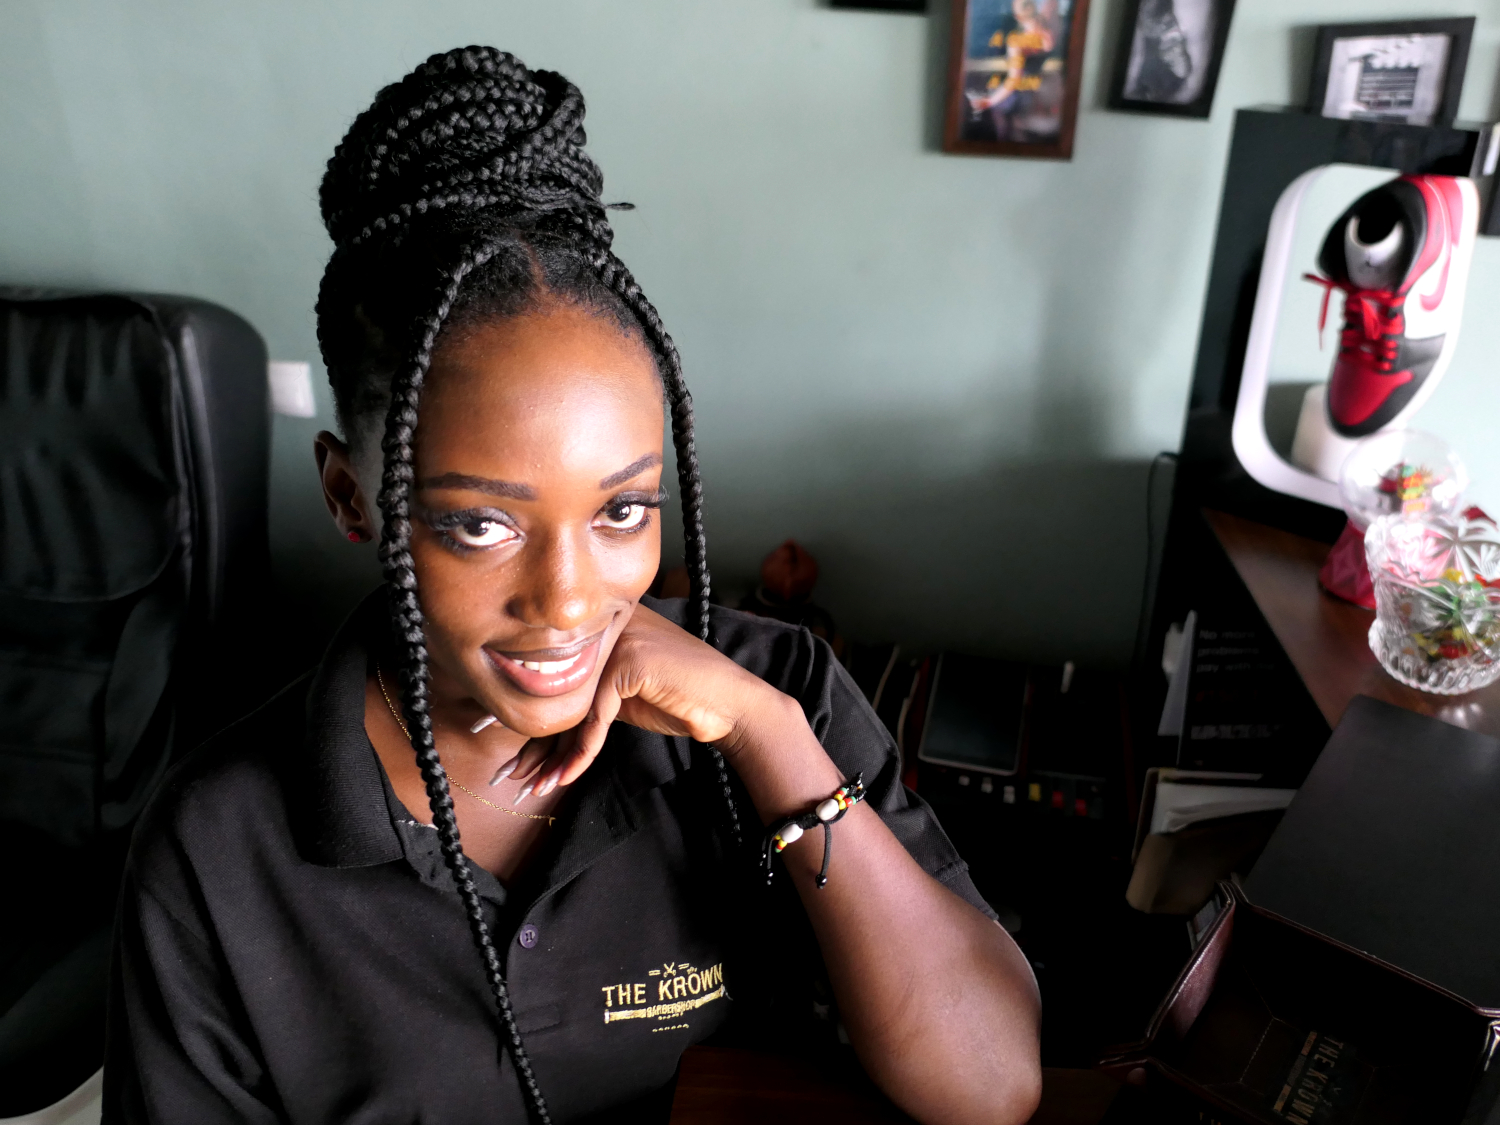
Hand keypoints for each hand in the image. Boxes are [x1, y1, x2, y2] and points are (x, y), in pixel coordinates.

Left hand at [499, 603, 773, 800]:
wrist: (728, 702)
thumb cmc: (680, 698)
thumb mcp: (624, 696)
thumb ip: (587, 699)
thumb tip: (539, 732)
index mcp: (601, 629)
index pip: (556, 680)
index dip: (535, 723)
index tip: (519, 758)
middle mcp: (604, 628)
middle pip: (558, 693)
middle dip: (535, 743)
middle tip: (515, 777)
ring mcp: (617, 641)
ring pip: (572, 708)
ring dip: (553, 755)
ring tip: (534, 786)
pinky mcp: (627, 663)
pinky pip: (595, 717)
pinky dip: (582, 752)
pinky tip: (567, 777)